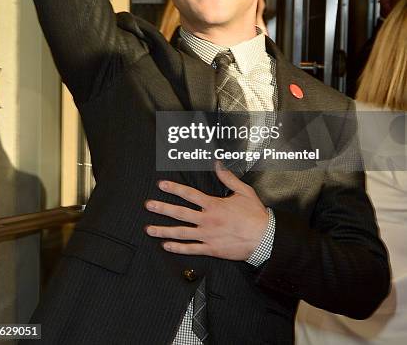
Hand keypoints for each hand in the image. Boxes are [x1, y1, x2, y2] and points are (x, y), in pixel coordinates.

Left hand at [144, 162, 268, 260]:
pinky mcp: (211, 249)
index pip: (189, 194)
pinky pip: (190, 249)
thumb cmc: (255, 216)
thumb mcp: (243, 192)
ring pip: (180, 233)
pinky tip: (166, 246)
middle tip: (148, 206)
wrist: (264, 238)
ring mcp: (207, 236)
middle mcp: (207, 220)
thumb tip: (218, 164)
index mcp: (214, 205)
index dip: (174, 188)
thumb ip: (228, 178)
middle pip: (179, 213)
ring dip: (163, 230)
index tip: (161, 185)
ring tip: (149, 229)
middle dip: (162, 208)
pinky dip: (177, 248)